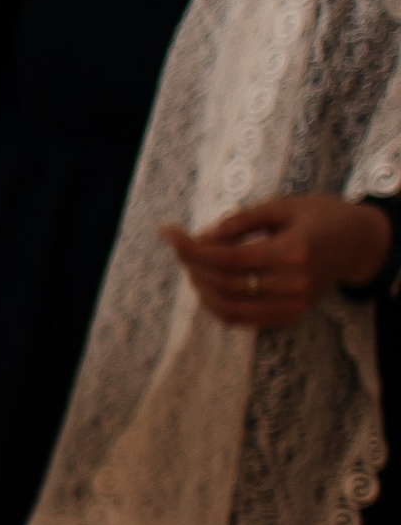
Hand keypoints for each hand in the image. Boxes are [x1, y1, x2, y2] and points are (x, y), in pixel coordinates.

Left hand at [166, 193, 394, 327]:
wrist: (356, 244)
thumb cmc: (319, 217)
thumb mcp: (283, 206)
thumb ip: (241, 220)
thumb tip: (201, 237)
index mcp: (294, 251)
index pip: (228, 258)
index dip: (192, 248)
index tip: (169, 234)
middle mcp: (294, 284)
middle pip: (224, 283)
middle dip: (193, 265)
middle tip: (180, 246)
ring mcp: (293, 306)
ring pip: (228, 308)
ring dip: (200, 288)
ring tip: (192, 265)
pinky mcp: (289, 318)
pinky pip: (241, 318)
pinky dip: (216, 303)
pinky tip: (207, 283)